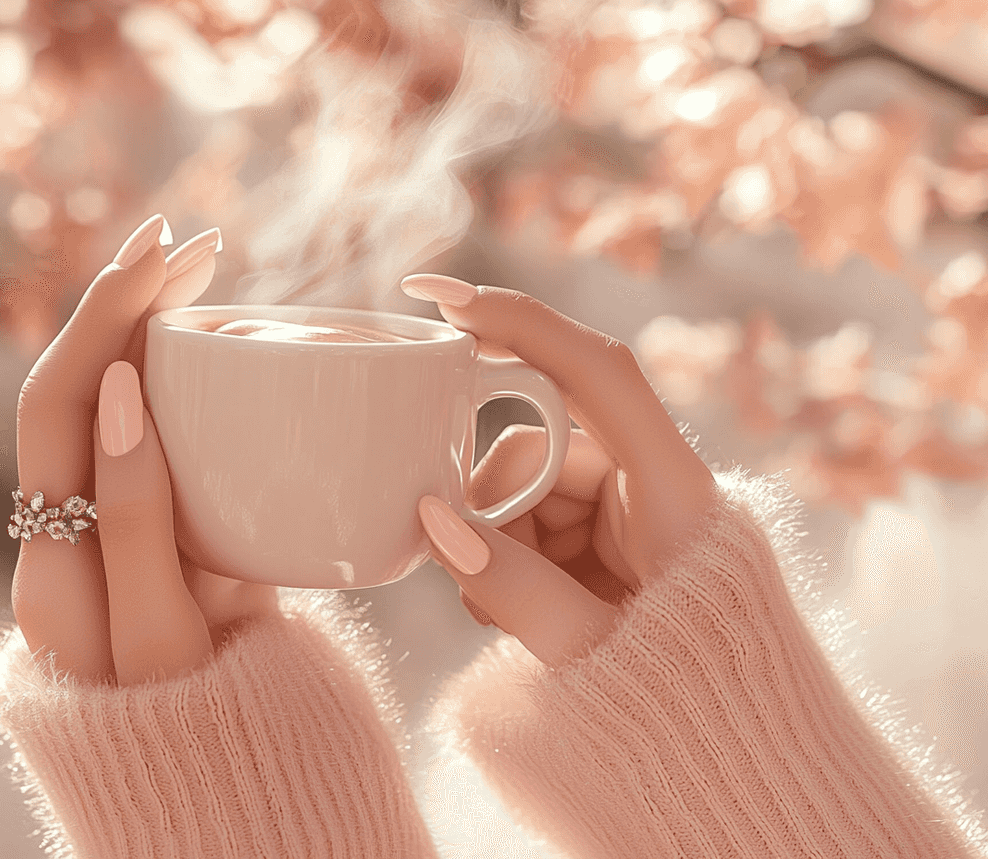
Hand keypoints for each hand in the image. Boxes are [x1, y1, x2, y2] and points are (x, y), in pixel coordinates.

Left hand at [12, 215, 278, 686]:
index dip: (102, 325)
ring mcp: (118, 527)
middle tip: (195, 242)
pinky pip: (164, 436)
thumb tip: (121, 386)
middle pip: (76, 388)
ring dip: (151, 327)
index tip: (165, 267)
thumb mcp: (162, 631)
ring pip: (114, 405)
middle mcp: (69, 531)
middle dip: (124, 302)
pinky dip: (188, 380)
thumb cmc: (189, 723)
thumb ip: (139, 523)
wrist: (219, 781)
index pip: (57, 405)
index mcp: (52, 555)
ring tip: (205, 273)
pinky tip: (225, 348)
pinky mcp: (167, 532)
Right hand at [401, 274, 716, 667]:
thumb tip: (433, 520)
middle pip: (540, 443)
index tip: (442, 301)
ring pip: (528, 485)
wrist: (730, 748)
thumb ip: (510, 586)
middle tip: (470, 575)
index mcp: (676, 493)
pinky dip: (510, 555)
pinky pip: (538, 516)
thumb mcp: (591, 650)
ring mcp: (631, 507)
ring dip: (497, 543)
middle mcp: (654, 483)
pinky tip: (514, 611)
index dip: (521, 323)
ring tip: (500, 617)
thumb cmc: (686, 699)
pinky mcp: (610, 534)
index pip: (597, 372)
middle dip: (490, 505)